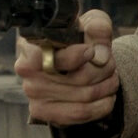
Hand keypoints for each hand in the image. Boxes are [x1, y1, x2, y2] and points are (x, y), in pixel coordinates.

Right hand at [15, 9, 118, 124]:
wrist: (72, 60)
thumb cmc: (78, 38)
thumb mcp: (90, 23)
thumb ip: (98, 28)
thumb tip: (100, 55)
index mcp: (33, 43)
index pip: (50, 56)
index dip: (75, 56)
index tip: (91, 51)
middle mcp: (27, 69)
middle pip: (78, 77)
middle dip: (104, 69)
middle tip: (110, 63)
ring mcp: (33, 93)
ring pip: (84, 95)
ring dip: (106, 86)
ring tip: (111, 77)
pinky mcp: (43, 112)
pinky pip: (80, 113)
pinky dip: (101, 105)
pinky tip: (106, 95)